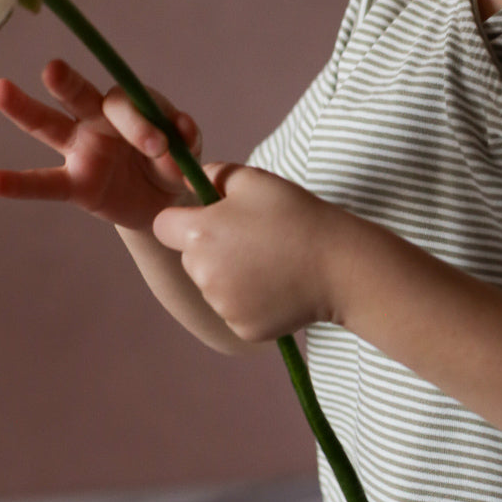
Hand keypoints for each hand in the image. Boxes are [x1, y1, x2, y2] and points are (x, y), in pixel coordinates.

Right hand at [0, 59, 200, 230]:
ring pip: (48, 125)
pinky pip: (42, 184)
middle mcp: (98, 120)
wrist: (162, 202)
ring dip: (24, 108)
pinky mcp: (74, 184)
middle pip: (79, 96)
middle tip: (52, 70)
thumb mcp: (185, 154)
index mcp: (129, 105)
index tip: (158, 147)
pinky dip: (16, 183)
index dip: (139, 124)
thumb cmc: (171, 164)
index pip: (125, 105)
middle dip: (67, 83)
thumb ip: (183, 144)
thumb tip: (182, 131)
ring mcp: (80, 149)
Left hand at [152, 164, 343, 341]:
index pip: (164, 227)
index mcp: (198, 234)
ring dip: (231, 276)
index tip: (209, 219)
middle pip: (190, 259)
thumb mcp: (252, 179)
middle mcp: (202, 273)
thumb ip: (213, 175)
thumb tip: (192, 182)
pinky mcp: (242, 327)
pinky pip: (234, 310)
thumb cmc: (295, 215)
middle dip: (211, 249)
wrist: (338, 264)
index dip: (182, 221)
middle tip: (253, 239)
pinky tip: (277, 285)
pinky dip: (250, 301)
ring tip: (270, 261)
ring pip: (213, 286)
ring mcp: (221, 305)